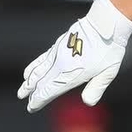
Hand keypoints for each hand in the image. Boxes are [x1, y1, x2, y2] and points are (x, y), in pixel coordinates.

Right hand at [17, 0, 131, 111]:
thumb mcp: (108, 72)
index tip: (31, 107)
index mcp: (71, 74)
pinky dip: (33, 67)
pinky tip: (28, 72)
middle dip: (32, 93)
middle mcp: (60, 65)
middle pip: (41, 82)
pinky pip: (41, 59)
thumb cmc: (110, 49)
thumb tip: (88, 102)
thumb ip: (97, 88)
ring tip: (22, 90)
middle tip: (25, 100)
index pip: (50, 91)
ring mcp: (57, 53)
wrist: (105, 24)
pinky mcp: (58, 45)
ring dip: (29, 82)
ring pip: (38, 70)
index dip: (39, 100)